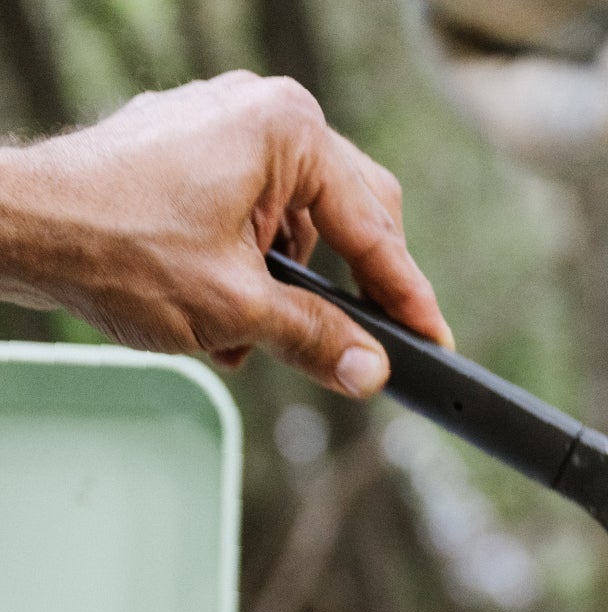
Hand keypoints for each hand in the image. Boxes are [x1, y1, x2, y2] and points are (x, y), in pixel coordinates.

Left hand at [0, 72, 450, 394]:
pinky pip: (254, 214)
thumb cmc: (112, 244)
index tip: (433, 341)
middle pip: (349, 215)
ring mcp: (224, 127)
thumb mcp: (236, 309)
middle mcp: (261, 112)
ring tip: (252, 330)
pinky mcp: (192, 152)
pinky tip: (223, 311)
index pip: (376, 230)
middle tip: (356, 344)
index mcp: (287, 130)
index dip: (407, 298)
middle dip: (347, 287)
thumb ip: (317, 339)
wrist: (14, 227)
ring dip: (290, 286)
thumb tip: (371, 370)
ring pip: (299, 222)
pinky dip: (252, 269)